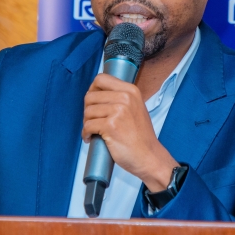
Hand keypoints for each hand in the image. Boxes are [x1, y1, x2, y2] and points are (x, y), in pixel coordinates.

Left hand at [82, 73, 178, 192]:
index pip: (101, 79)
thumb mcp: (136, 108)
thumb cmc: (140, 136)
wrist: (149, 156)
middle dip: (87, 110)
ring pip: (87, 111)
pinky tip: (91, 138)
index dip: (92, 90)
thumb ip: (120, 98)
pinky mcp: (111, 126)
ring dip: (86, 123)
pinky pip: (88, 126)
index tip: (93, 102)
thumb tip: (97, 94)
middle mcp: (125, 97)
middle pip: (90, 96)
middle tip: (92, 121)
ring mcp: (118, 111)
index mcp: (131, 90)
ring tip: (93, 131)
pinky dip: (86, 134)